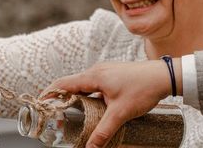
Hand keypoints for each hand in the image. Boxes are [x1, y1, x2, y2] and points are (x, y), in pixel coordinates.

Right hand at [43, 60, 178, 147]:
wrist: (163, 76)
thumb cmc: (143, 89)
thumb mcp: (120, 114)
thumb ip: (103, 131)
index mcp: (94, 76)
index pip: (64, 84)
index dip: (50, 93)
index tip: (40, 103)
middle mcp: (97, 71)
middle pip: (72, 85)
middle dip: (62, 100)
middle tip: (56, 117)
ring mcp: (105, 72)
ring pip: (84, 86)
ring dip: (76, 99)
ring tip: (71, 116)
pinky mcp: (113, 76)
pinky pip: (94, 86)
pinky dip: (88, 96)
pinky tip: (92, 109)